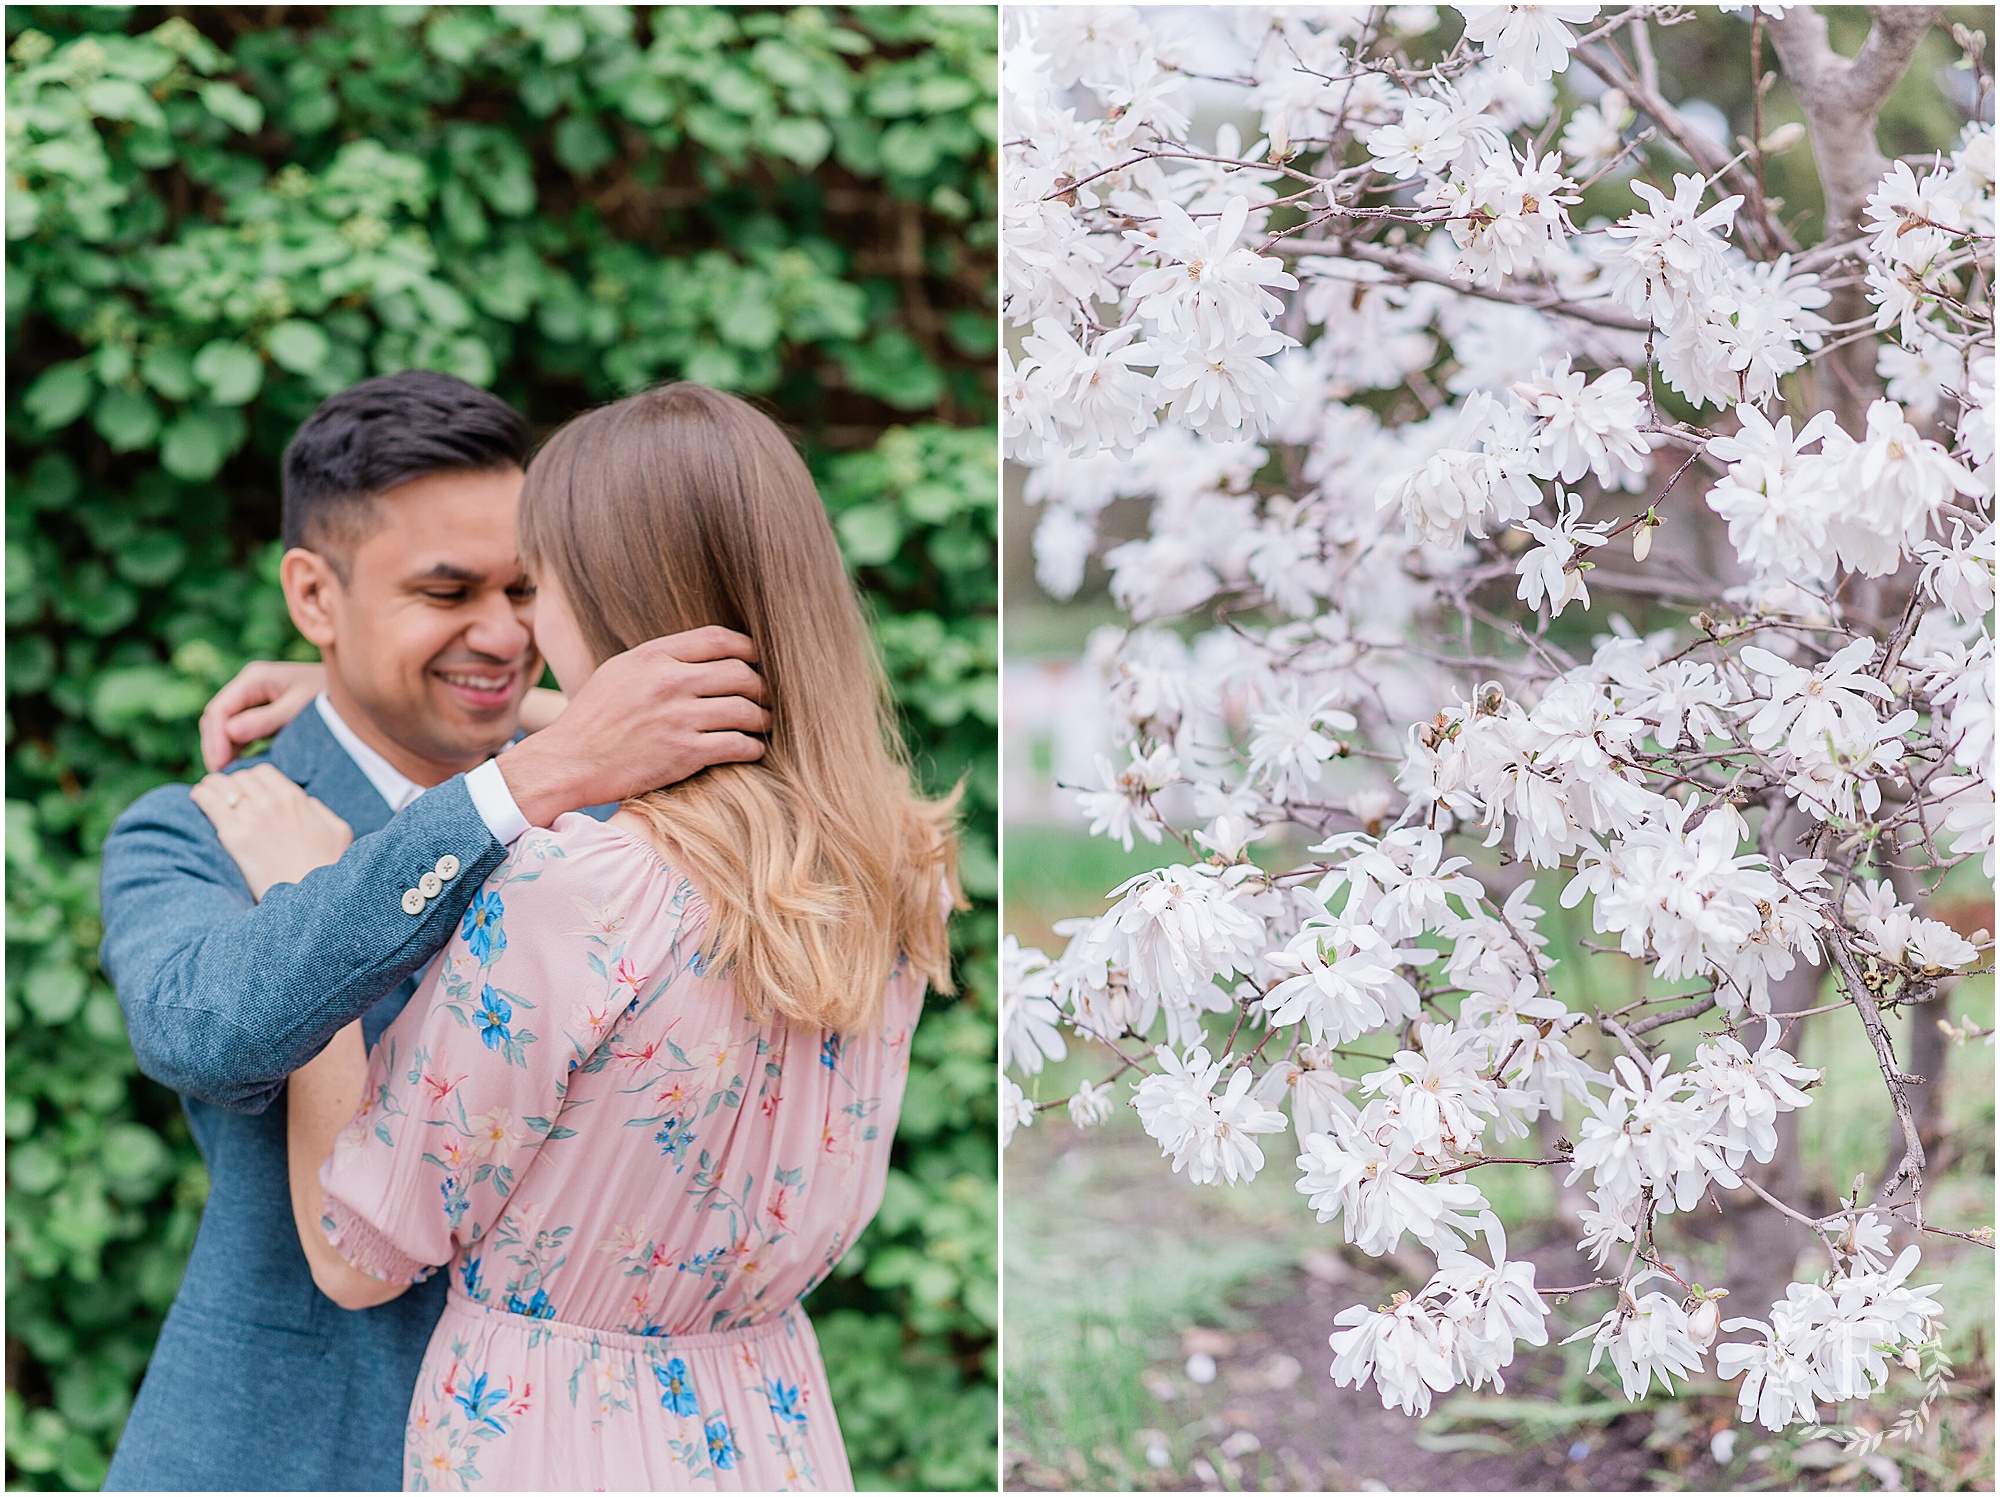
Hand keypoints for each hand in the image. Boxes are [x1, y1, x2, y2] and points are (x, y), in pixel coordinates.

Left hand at [190, 764, 353, 900]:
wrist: (310, 898)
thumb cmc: (328, 867)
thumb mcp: (338, 831)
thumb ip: (319, 810)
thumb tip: (306, 802)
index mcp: (295, 798)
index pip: (263, 772)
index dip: (253, 778)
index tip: (247, 788)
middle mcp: (271, 802)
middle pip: (241, 777)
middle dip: (233, 782)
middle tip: (226, 792)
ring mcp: (251, 818)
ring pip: (222, 785)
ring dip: (213, 785)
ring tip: (207, 790)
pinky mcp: (235, 837)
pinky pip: (210, 803)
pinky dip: (201, 796)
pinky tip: (198, 797)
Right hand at [200, 660, 326, 771]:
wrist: (354, 693)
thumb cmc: (328, 696)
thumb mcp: (298, 709)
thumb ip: (265, 720)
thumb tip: (230, 732)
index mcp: (254, 678)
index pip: (219, 710)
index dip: (214, 739)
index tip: (219, 765)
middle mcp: (249, 687)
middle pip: (218, 719)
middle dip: (216, 747)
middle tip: (220, 778)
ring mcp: (255, 701)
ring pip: (227, 729)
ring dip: (225, 751)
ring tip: (229, 778)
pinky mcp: (263, 715)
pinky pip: (242, 735)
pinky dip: (238, 751)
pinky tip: (241, 770)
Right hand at [497, 626, 769, 825]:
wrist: (568, 762)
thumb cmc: (593, 717)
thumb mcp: (620, 671)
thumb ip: (660, 659)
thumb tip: (702, 654)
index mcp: (654, 656)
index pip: (719, 639)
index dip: (748, 649)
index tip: (757, 660)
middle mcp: (669, 682)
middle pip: (741, 673)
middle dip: (762, 686)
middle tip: (766, 697)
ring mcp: (679, 718)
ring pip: (745, 710)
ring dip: (762, 718)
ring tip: (764, 723)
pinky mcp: (685, 754)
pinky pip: (738, 745)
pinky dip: (753, 747)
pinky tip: (752, 749)